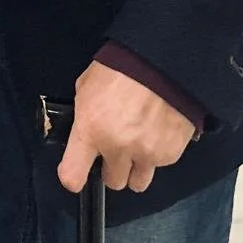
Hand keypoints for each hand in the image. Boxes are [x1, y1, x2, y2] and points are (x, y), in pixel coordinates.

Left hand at [58, 61, 195, 195]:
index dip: (73, 177)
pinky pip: (160, 165)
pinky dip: (157, 153)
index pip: (72, 176)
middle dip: (113, 167)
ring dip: (136, 168)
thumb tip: (86, 134)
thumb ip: (85, 116)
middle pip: (112, 182)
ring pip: (138, 182)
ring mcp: (146, 154)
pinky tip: (158, 130)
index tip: (77, 172)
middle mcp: (117, 148)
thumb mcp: (88, 86)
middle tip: (117, 147)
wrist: (162, 60)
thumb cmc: (119, 67)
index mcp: (90, 129)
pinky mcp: (170, 154)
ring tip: (139, 145)